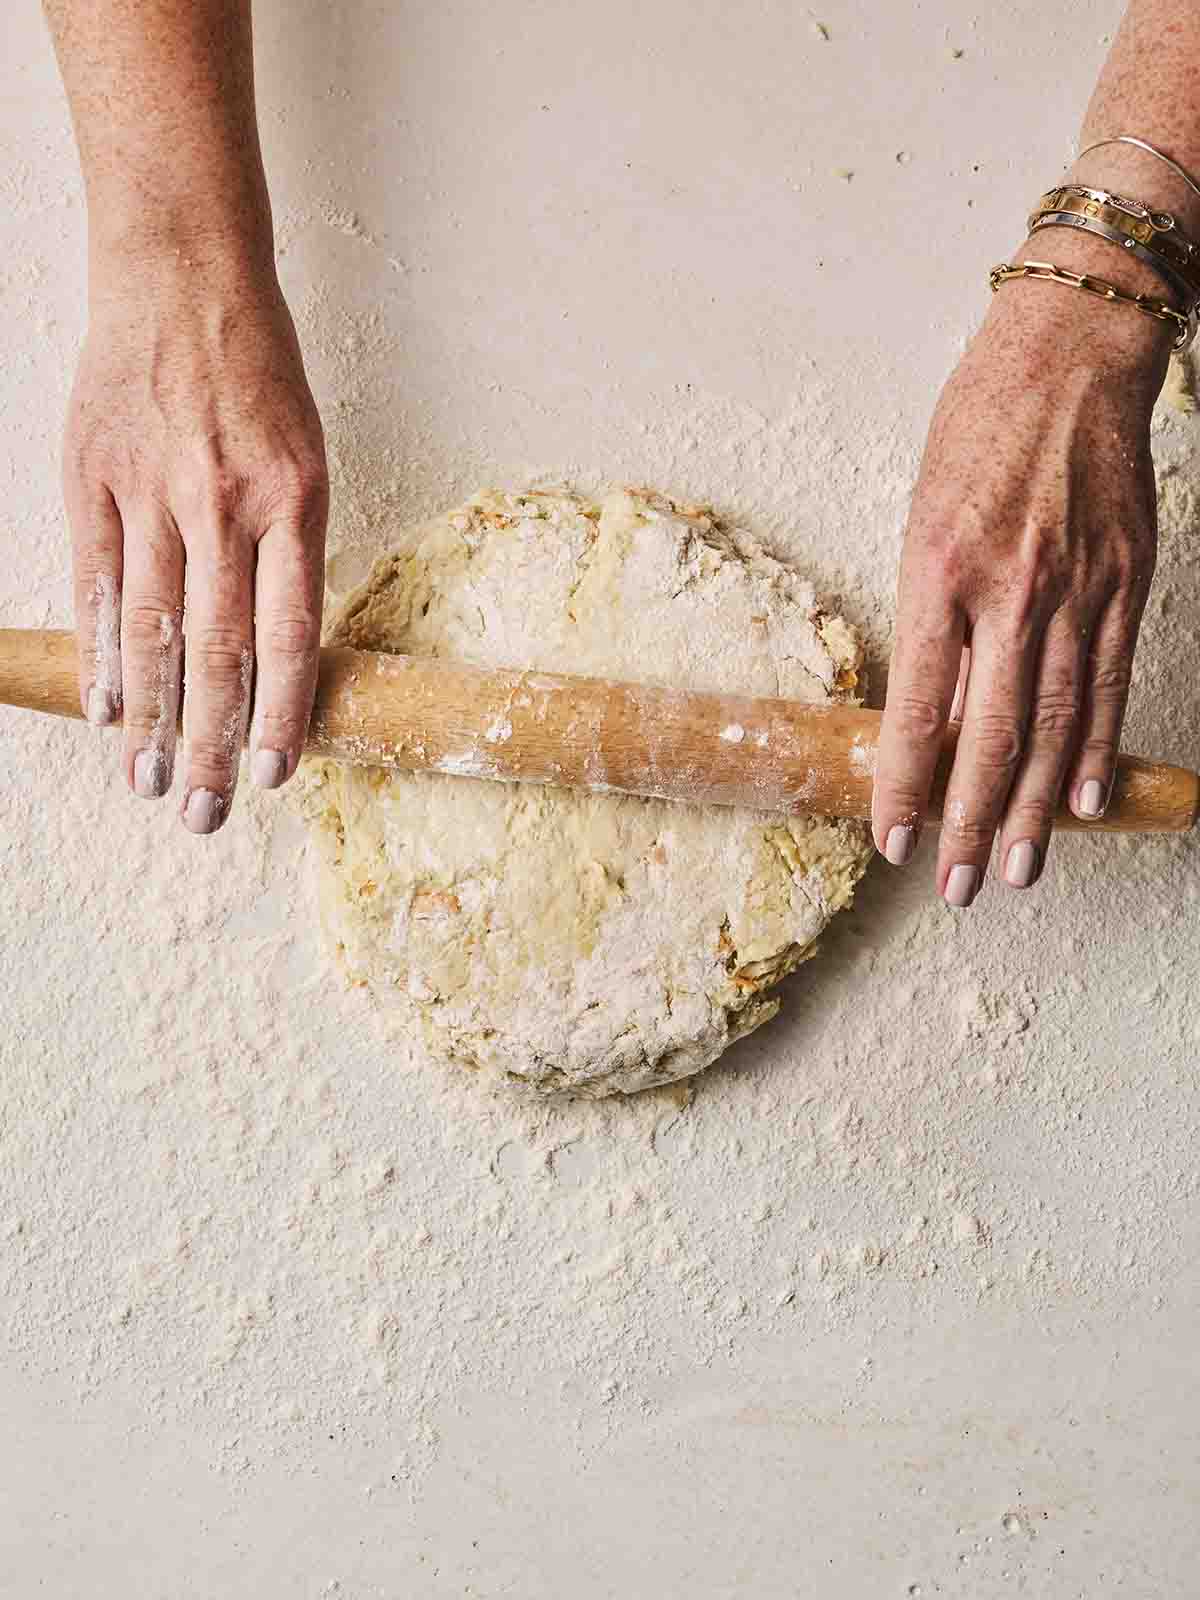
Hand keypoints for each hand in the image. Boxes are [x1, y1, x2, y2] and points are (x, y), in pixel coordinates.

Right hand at [66, 247, 327, 832]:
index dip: (281, 714)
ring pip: (153, 629)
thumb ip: (289, 554)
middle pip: (218, 650)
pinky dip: (103, 651)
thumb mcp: (305, 457)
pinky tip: (107, 708)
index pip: (288, 635)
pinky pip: (96, 582)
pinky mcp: (92, 478)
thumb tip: (277, 657)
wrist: (183, 278)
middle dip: (214, 744)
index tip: (275, 777)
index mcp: (294, 502)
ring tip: (152, 783)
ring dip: (153, 719)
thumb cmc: (258, 378)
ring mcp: (151, 491)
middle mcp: (223, 505)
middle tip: (207, 817)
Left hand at [872, 241, 1171, 903]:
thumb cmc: (975, 431)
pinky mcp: (1127, 583)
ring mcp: (1078, 590)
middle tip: (958, 886)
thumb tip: (929, 713)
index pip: (919, 708)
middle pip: (991, 735)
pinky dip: (1095, 749)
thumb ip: (929, 617)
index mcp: (939, 570)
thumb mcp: (921, 516)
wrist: (1069, 357)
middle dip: (970, 822)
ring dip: (1034, 809)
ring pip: (1055, 725)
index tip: (894, 840)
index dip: (905, 786)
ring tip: (1017, 869)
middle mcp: (1011, 590)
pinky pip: (1109, 683)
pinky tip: (1082, 801)